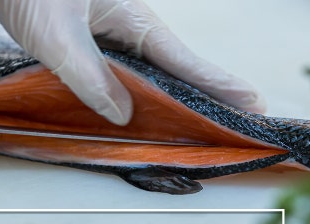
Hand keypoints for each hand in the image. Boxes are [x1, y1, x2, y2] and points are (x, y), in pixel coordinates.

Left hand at [0, 0, 265, 124]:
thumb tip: (123, 115)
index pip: (183, 59)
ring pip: (157, 70)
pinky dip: (148, 91)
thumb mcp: (56, 37)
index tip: (252, 102)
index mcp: (132, 18)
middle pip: (179, 66)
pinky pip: (133, 71)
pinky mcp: (99, 41)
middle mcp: (131, 26)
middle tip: (247, 115)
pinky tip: (152, 107)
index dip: (218, 84)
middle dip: (212, 92)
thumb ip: (90, 77)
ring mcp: (116, 33)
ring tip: (211, 118)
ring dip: (183, 94)